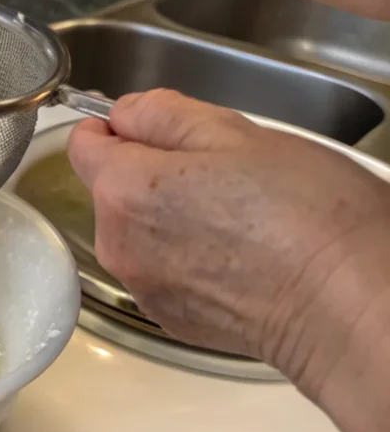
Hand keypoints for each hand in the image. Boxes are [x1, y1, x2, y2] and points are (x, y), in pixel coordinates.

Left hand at [66, 89, 389, 395]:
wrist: (348, 306)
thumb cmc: (306, 217)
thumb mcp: (237, 134)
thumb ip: (164, 114)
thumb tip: (124, 113)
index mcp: (126, 189)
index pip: (84, 144)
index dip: (112, 127)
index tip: (144, 126)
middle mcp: (118, 244)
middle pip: (112, 190)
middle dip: (152, 173)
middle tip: (220, 171)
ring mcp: (142, 286)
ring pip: (138, 231)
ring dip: (169, 217)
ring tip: (237, 216)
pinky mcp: (168, 318)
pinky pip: (161, 270)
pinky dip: (185, 257)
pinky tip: (238, 254)